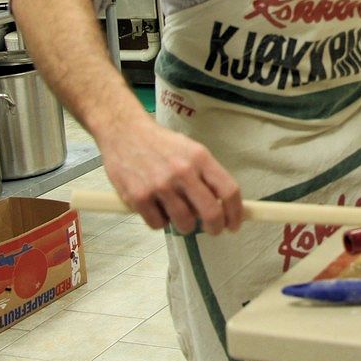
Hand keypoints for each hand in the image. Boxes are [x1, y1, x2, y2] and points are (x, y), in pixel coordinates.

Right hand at [99, 117, 242, 234]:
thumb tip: (222, 205)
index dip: (236, 212)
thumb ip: (206, 175)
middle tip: (214, 230)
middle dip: (216, 227)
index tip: (234, 224)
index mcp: (200, 157)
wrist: (124, 131)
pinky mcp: (138, 197)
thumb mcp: (191, 150)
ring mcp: (160, 185)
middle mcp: (182, 171)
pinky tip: (157, 208)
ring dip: (185, 225)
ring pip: (185, 223)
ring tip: (179, 213)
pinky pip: (158, 224)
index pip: (229, 190)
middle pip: (211, 212)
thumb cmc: (161, 143)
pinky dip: (160, 222)